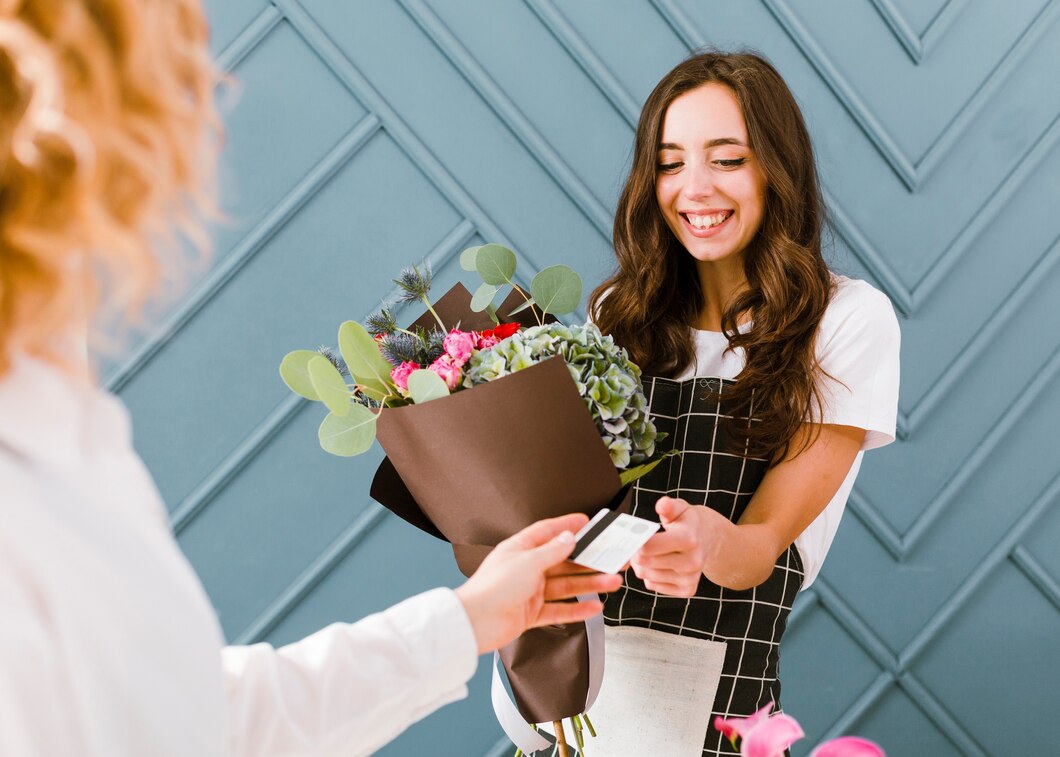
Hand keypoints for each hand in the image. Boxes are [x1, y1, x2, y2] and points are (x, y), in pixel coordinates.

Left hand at [455, 513, 622, 653]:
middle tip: (610, 558)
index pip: (547, 532)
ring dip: (589, 584)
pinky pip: (559, 609)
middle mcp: (525, 569)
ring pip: (565, 586)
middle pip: (563, 562)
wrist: (475, 623)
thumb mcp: (527, 561)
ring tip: (611, 582)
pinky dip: (577, 609)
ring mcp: (529, 592)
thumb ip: (552, 551)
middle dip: (588, 561)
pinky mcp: (531, 613)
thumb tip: (568, 538)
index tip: (586, 522)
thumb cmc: (492, 588)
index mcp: (520, 549)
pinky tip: (593, 607)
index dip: (567, 525)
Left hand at [629, 496, 729, 597]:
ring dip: (641, 565)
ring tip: (649, 552)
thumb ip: (668, 507)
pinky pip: (652, 586)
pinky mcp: (687, 590)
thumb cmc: (689, 523)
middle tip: (638, 544)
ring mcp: (690, 578)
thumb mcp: (680, 509)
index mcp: (688, 539)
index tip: (631, 535)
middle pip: (644, 562)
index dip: (634, 541)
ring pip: (646, 576)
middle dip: (635, 552)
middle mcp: (692, 562)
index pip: (648, 547)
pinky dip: (650, 576)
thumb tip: (662, 504)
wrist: (710, 540)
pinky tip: (658, 564)